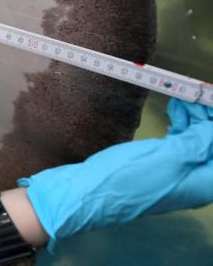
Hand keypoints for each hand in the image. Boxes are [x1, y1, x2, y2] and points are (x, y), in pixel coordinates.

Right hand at [18, 98, 212, 250]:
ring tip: (183, 100)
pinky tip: (174, 113)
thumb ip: (199, 141)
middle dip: (207, 120)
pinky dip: (182, 128)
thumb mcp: (169, 156)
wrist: (89, 193)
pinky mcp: (161, 169)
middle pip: (212, 146)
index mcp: (206, 183)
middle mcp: (197, 182)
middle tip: (195, 96)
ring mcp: (179, 175)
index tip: (207, 99)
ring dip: (196, 121)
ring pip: (199, 144)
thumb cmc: (129, 176)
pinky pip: (182, 146)